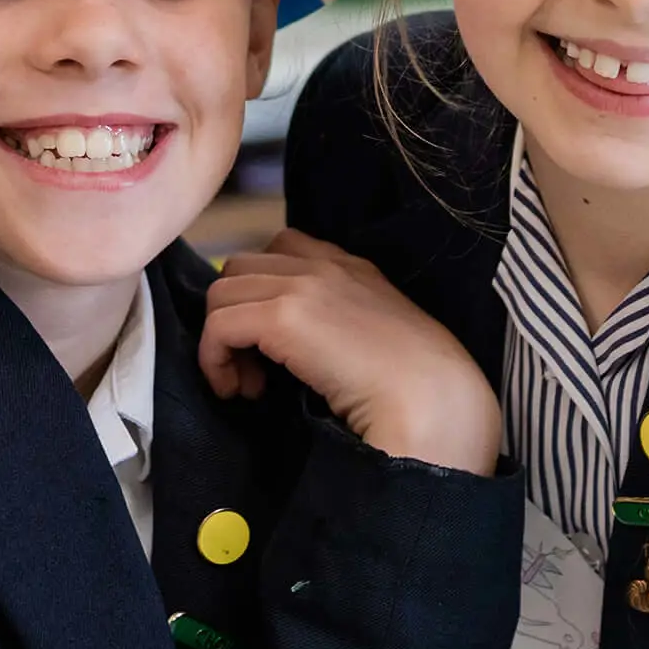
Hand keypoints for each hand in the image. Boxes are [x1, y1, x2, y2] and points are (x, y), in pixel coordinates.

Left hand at [200, 230, 500, 472]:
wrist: (433, 401)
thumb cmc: (416, 388)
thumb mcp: (376, 337)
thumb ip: (337, 323)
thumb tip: (290, 346)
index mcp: (350, 267)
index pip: (281, 248)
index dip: (261, 291)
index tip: (272, 344)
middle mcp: (323, 265)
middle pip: (239, 269)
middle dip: (235, 316)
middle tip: (255, 372)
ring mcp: (301, 285)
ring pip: (221, 294)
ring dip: (223, 341)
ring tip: (250, 386)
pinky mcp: (282, 316)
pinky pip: (218, 326)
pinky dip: (214, 359)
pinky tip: (239, 390)